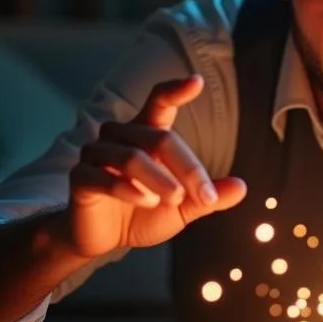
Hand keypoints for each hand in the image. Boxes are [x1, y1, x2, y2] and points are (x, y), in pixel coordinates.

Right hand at [65, 75, 246, 257]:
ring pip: (131, 156)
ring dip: (160, 180)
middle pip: (159, 138)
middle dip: (189, 169)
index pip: (159, 102)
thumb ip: (208, 197)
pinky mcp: (80, 178)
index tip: (196, 81)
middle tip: (206, 197)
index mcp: (146, 134)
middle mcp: (120, 136)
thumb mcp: (183, 207)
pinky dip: (130, 190)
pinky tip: (147, 202)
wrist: (104, 240)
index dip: (176, 90)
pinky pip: (105, 178)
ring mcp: (97, 154)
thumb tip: (241, 187)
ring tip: (175, 200)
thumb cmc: (143, 213)